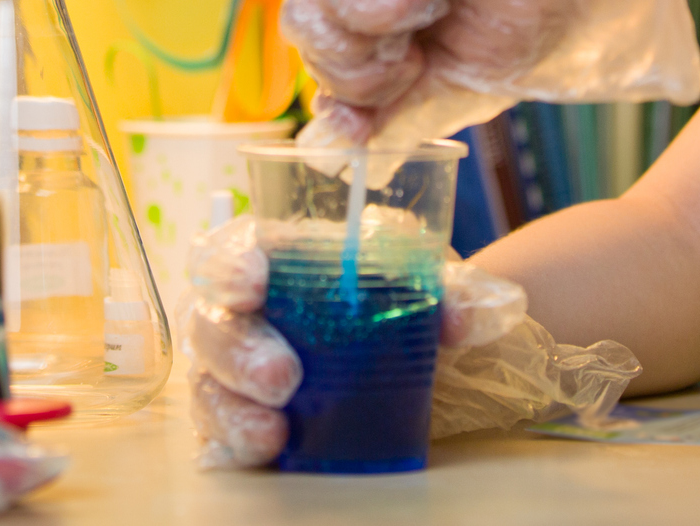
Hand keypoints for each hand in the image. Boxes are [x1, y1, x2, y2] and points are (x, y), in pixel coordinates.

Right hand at [183, 217, 622, 468]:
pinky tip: (265, 450)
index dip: (231, 262)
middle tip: (283, 375)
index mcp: (278, 258)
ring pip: (206, 382)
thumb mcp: (434, 289)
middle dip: (237, 348)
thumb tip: (494, 309)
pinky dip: (234, 443)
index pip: (235, 249)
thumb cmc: (399, 301)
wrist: (410, 359)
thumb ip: (461, 295)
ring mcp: (233, 370)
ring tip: (274, 431)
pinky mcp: (236, 419)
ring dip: (232, 407)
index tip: (251, 283)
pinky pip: (216, 434)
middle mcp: (243, 312)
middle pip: (210, 321)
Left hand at [279, 0, 699, 149]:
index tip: (364, 122)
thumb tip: (338, 152)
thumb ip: (398, 116)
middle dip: (363, 81)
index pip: (323, 60)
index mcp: (382, 11)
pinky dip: (382, 13)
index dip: (340, 97)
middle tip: (420, 62)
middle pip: (309, 48)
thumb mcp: (460, 84)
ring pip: (305, 24)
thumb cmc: (531, 1)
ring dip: (366, 54)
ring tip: (421, 34)